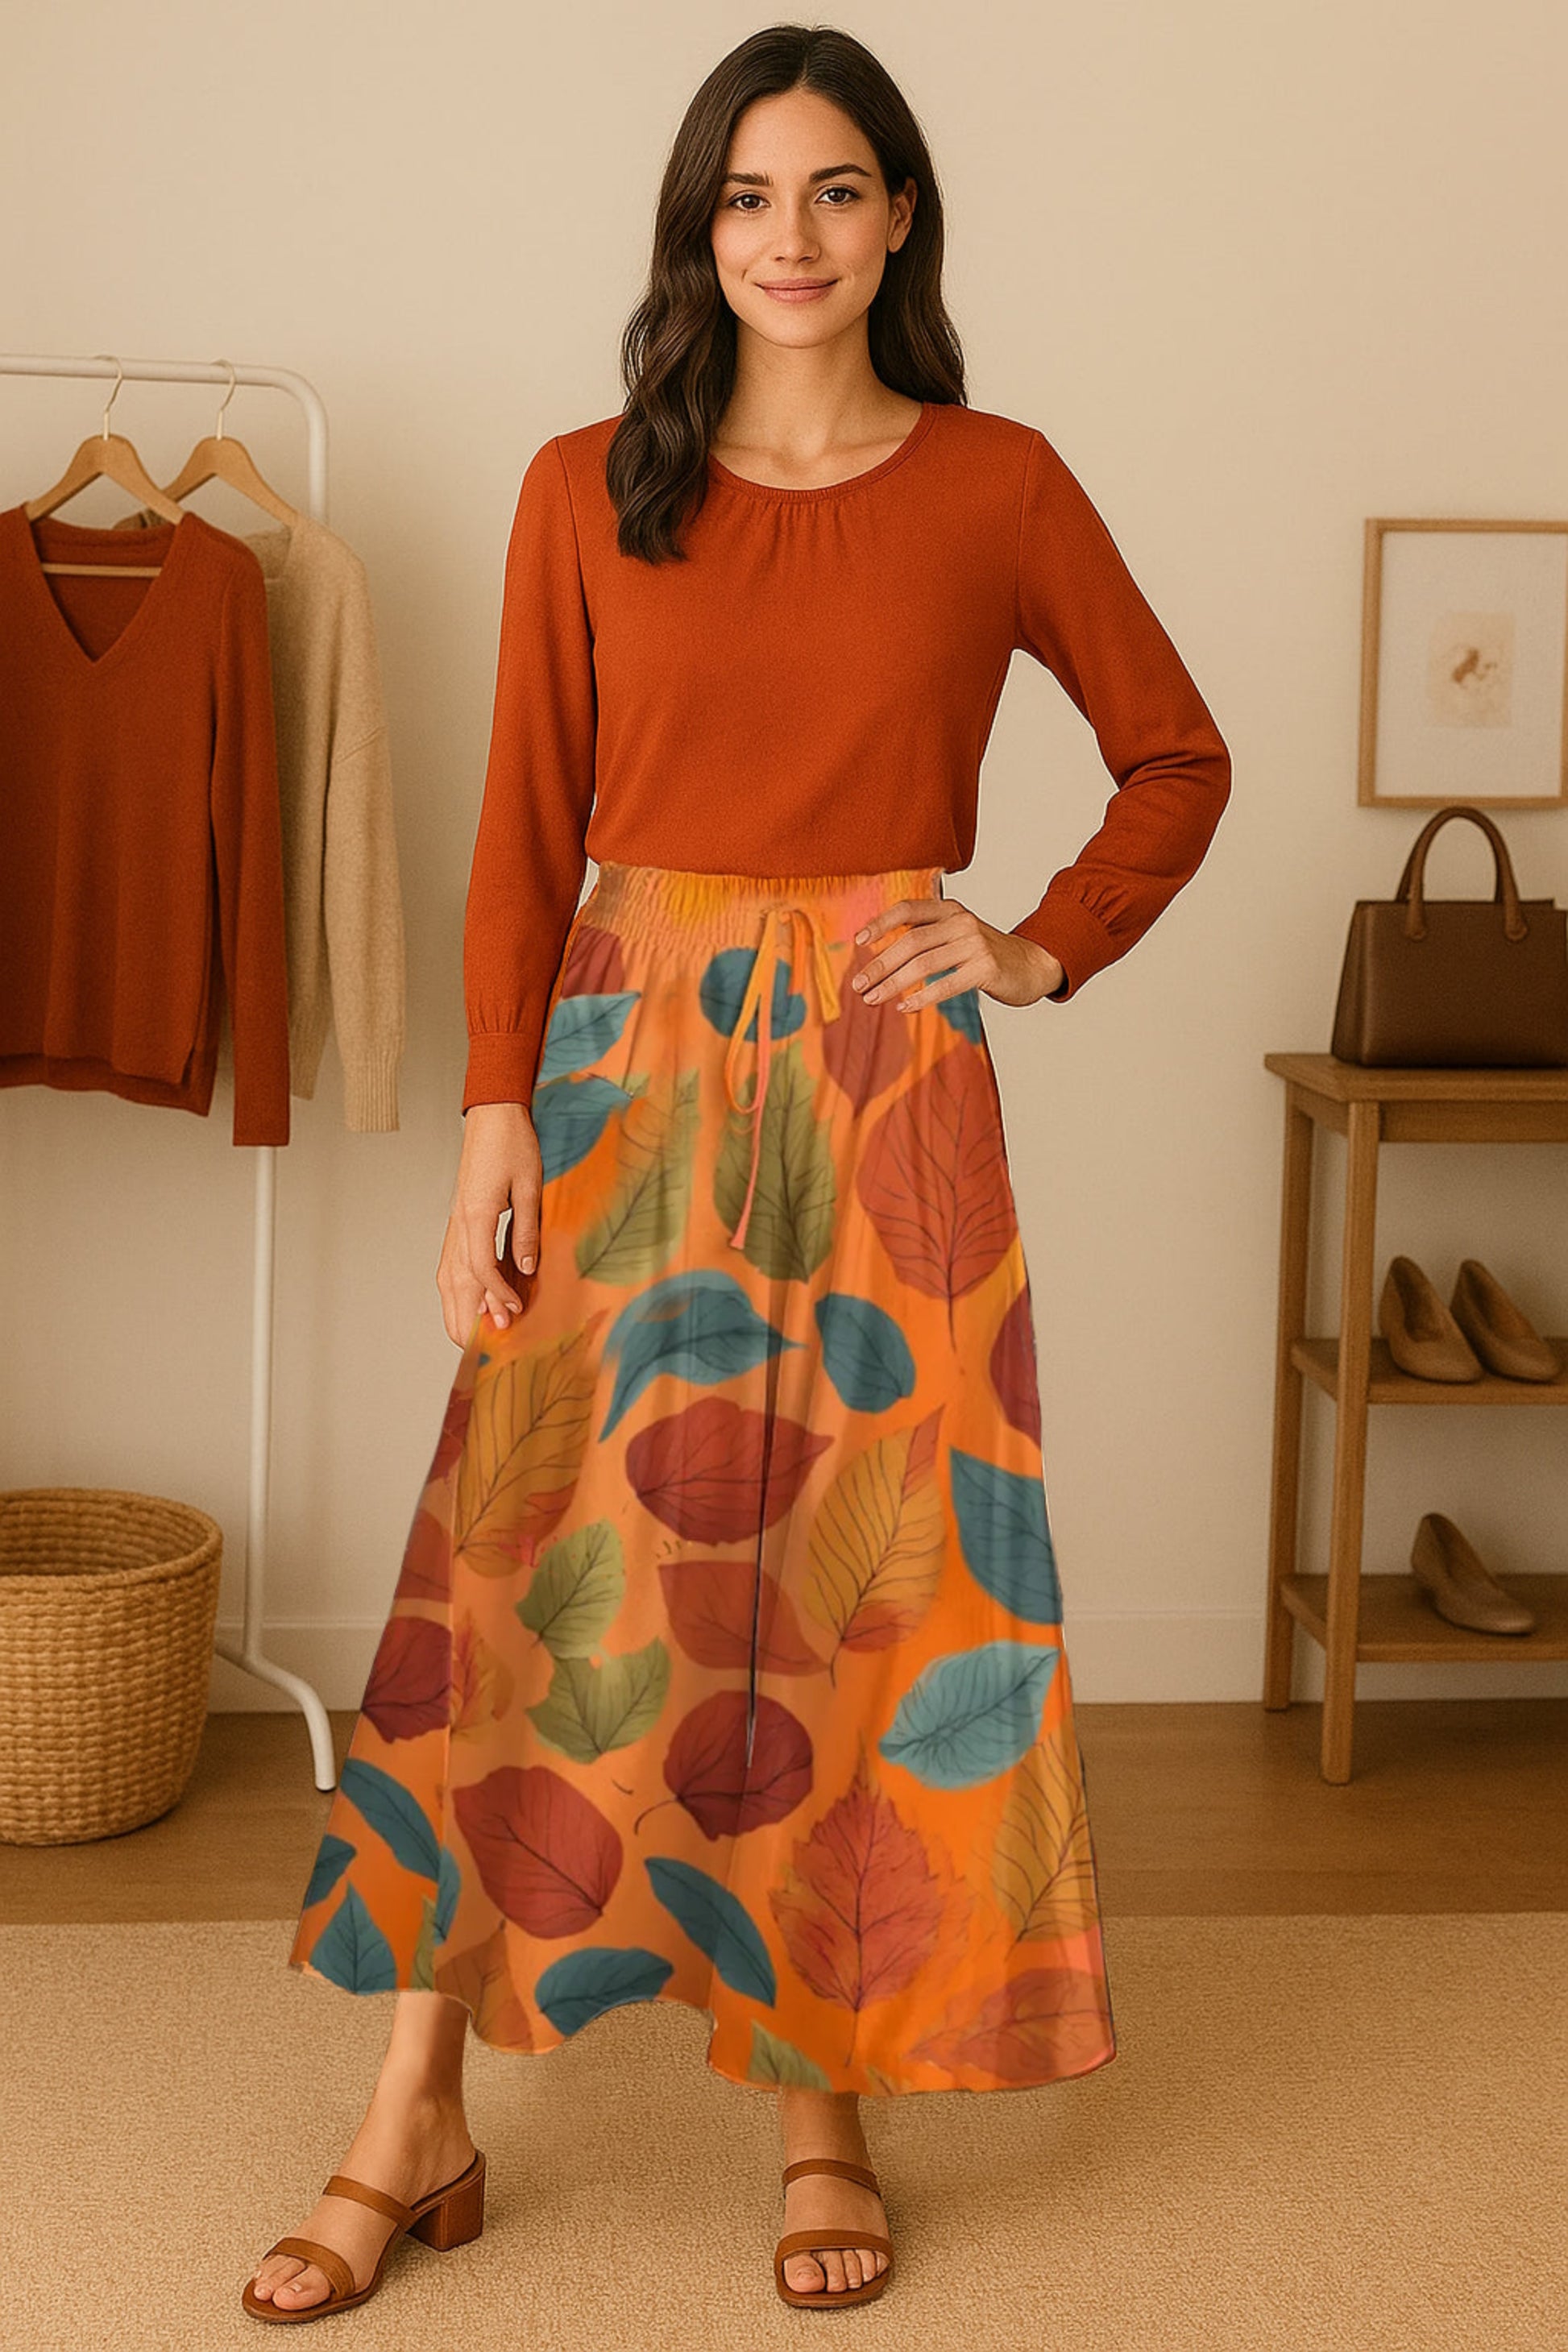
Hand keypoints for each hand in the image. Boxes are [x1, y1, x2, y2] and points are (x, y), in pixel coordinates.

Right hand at [437, 1101, 541, 1344]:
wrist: (492, 1118)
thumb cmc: (513, 1145)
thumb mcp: (529, 1186)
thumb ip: (526, 1231)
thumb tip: (526, 1269)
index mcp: (475, 1215)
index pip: (480, 1268)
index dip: (497, 1295)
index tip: (517, 1312)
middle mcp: (458, 1225)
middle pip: (455, 1283)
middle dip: (469, 1318)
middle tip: (490, 1344)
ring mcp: (454, 1226)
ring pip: (448, 1278)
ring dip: (461, 1309)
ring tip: (478, 1335)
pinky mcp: (458, 1224)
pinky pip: (452, 1265)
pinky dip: (460, 1290)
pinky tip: (473, 1303)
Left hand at [850, 896, 1063, 1013]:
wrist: (1032, 964)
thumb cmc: (985, 954)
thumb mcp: (957, 934)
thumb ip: (927, 936)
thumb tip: (880, 955)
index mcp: (950, 910)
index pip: (908, 909)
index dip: (880, 923)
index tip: (858, 941)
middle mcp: (961, 922)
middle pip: (911, 941)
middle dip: (880, 964)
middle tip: (858, 984)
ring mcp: (975, 944)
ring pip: (924, 963)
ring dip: (893, 983)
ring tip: (872, 999)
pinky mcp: (986, 969)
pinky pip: (946, 985)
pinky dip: (922, 997)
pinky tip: (904, 1006)